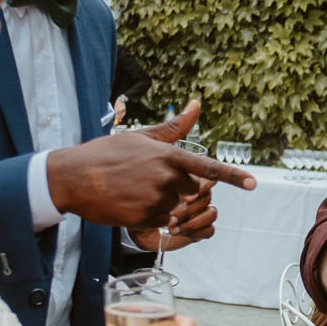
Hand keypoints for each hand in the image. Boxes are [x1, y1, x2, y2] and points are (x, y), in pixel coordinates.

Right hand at [47, 100, 254, 228]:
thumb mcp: (142, 136)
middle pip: (192, 190)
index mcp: (167, 155)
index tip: (253, 184)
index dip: (232, 177)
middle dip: (180, 187)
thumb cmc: (107, 153)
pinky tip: (134, 203)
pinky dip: (154, 215)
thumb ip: (175, 126)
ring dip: (165, 202)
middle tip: (150, 179)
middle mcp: (165, 178)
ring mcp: (155, 200)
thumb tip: (197, 104)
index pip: (208, 168)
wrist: (74, 178)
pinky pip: (163, 221)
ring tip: (138, 190)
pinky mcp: (145, 219)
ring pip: (177, 206)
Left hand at [128, 180, 217, 251]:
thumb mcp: (151, 186)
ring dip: (192, 222)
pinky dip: (195, 232)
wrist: (140, 224)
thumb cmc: (144, 202)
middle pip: (207, 197)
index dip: (202, 185)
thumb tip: (181, 177)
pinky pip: (209, 230)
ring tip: (173, 226)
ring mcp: (201, 212)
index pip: (207, 177)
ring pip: (211, 213)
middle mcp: (198, 196)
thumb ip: (165, 180)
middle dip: (188, 208)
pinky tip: (179, 232)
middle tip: (172, 215)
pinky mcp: (201, 229)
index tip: (187, 195)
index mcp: (189, 181)